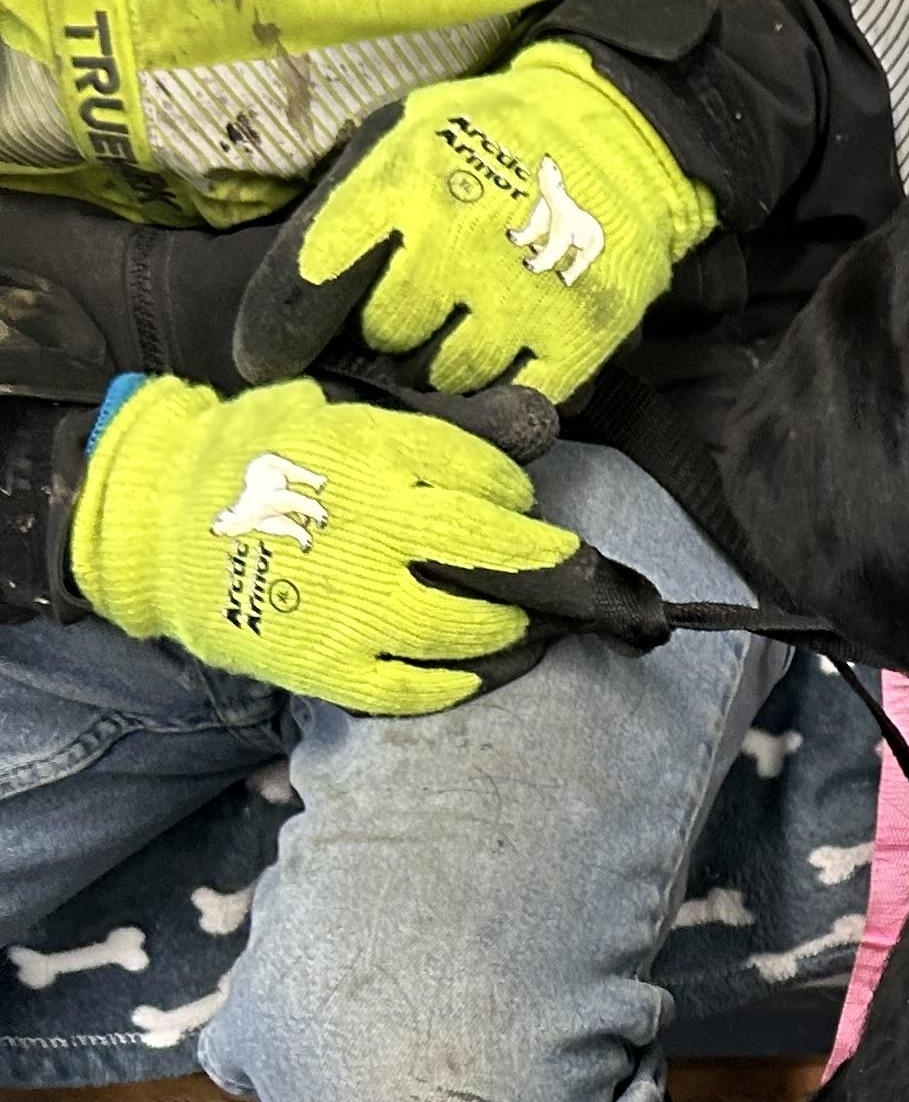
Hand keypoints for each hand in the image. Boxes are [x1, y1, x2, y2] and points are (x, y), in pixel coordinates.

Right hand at [68, 377, 590, 714]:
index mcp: (370, 454)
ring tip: (513, 620)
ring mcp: (350, 605)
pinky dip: (457, 683)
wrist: (152, 521)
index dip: (515, 495)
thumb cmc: (258, 458)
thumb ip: (445, 423)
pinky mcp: (330, 666)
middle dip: (545, 567)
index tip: (517, 506)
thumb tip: (544, 419)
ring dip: (507, 628)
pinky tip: (470, 669)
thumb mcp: (341, 412)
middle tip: (564, 575)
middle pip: (494, 553)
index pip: (488, 476)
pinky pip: (420, 689)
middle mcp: (369, 529)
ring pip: (468, 627)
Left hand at [231, 45, 715, 404]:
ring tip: (457, 336)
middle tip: (405, 323)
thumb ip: (350, 206)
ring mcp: (521, 298)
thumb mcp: (403, 137)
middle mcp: (457, 246)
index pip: (314, 278)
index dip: (282, 330)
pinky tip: (502, 360)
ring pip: (450, 378)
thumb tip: (292, 300)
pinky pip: (516, 396)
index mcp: (401, 186)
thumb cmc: (492, 137)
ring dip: (443, 368)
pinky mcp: (577, 337)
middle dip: (385, 337)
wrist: (619, 138)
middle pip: (386, 337)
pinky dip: (502, 390)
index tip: (267, 359)